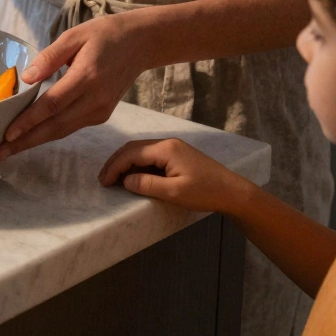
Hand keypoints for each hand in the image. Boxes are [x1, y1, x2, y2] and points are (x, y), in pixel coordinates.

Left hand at [0, 14, 148, 161]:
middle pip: (56, 126)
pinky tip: (31, 135)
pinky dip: (50, 132)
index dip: (29, 122)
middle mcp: (95, 99)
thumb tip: (26, 78)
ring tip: (9, 149)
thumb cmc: (105, 35)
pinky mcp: (102, 115)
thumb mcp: (74, 36)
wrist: (141, 43)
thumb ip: (49, 57)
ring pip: (63, 130)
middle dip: (26, 142)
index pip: (52, 105)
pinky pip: (71, 126)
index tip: (8, 134)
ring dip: (35, 141)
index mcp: (87, 77)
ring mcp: (101, 110)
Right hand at [98, 138, 252, 214]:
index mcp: (165, 149)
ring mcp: (173, 148)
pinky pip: (150, 156)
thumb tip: (125, 180)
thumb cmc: (204, 192)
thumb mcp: (173, 192)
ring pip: (141, 151)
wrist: (232, 191)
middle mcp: (167, 143)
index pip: (131, 153)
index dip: (114, 167)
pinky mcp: (177, 155)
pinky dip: (137, 165)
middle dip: (116, 162)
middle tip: (103, 179)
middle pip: (133, 148)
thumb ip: (147, 184)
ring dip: (125, 163)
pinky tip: (133, 176)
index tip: (103, 182)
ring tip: (114, 179)